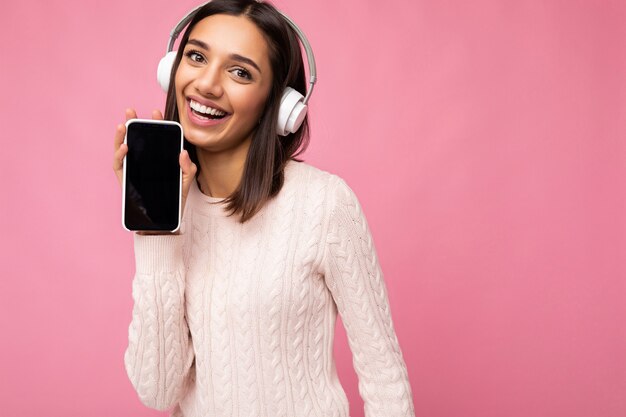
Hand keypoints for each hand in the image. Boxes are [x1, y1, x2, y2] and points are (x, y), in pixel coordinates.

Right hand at [113, 108, 197, 225]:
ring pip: (123, 149)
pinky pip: (119, 165)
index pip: (155, 139)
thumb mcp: (186, 182)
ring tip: (123, 124)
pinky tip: (125, 146)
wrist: (163, 220)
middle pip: (137, 140)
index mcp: (158, 159)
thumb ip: (187, 167)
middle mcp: (144, 162)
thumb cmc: (175, 200)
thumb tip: (182, 152)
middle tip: (131, 111)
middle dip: (133, 124)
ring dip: (121, 136)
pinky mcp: (125, 180)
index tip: (155, 111)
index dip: (154, 126)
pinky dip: (120, 155)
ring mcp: (133, 170)